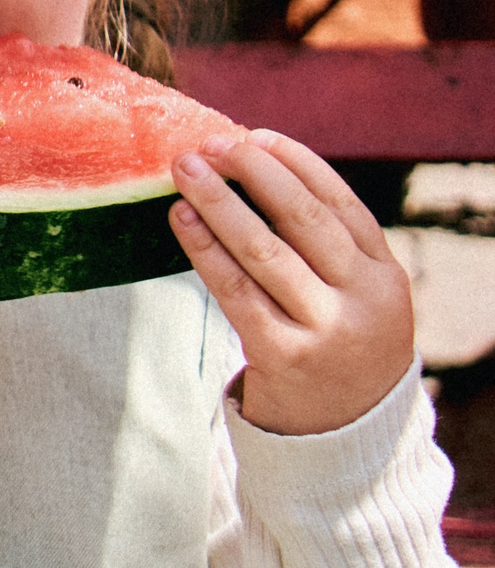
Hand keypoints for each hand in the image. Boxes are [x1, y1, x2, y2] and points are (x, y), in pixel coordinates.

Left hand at [171, 130, 413, 435]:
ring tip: (185, 170)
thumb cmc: (336, 344)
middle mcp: (364, 298)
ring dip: (219, 203)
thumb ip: (326, 247)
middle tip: (211, 143)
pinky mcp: (284, 355)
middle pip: (304, 219)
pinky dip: (205, 249)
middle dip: (255, 174)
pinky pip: (236, 291)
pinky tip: (181, 220)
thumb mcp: (355, 295)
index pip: (340, 203)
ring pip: (264, 251)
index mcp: (386, 274)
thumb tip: (252, 171)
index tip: (255, 136)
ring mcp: (326, 328)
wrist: (345, 431)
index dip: (296, 165)